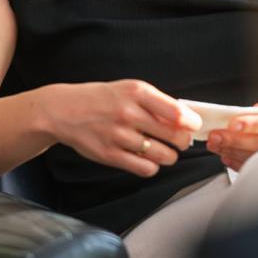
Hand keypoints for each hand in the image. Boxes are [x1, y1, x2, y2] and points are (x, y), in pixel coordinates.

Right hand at [44, 80, 201, 177]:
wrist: (64, 110)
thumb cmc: (102, 99)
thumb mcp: (130, 89)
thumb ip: (157, 102)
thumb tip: (188, 118)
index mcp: (137, 92)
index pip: (177, 112)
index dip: (192, 123)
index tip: (193, 126)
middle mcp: (128, 113)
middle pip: (174, 136)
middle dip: (183, 141)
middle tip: (181, 141)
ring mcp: (118, 135)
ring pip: (163, 156)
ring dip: (169, 156)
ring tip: (164, 151)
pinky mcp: (109, 155)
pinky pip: (145, 168)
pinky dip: (152, 166)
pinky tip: (147, 159)